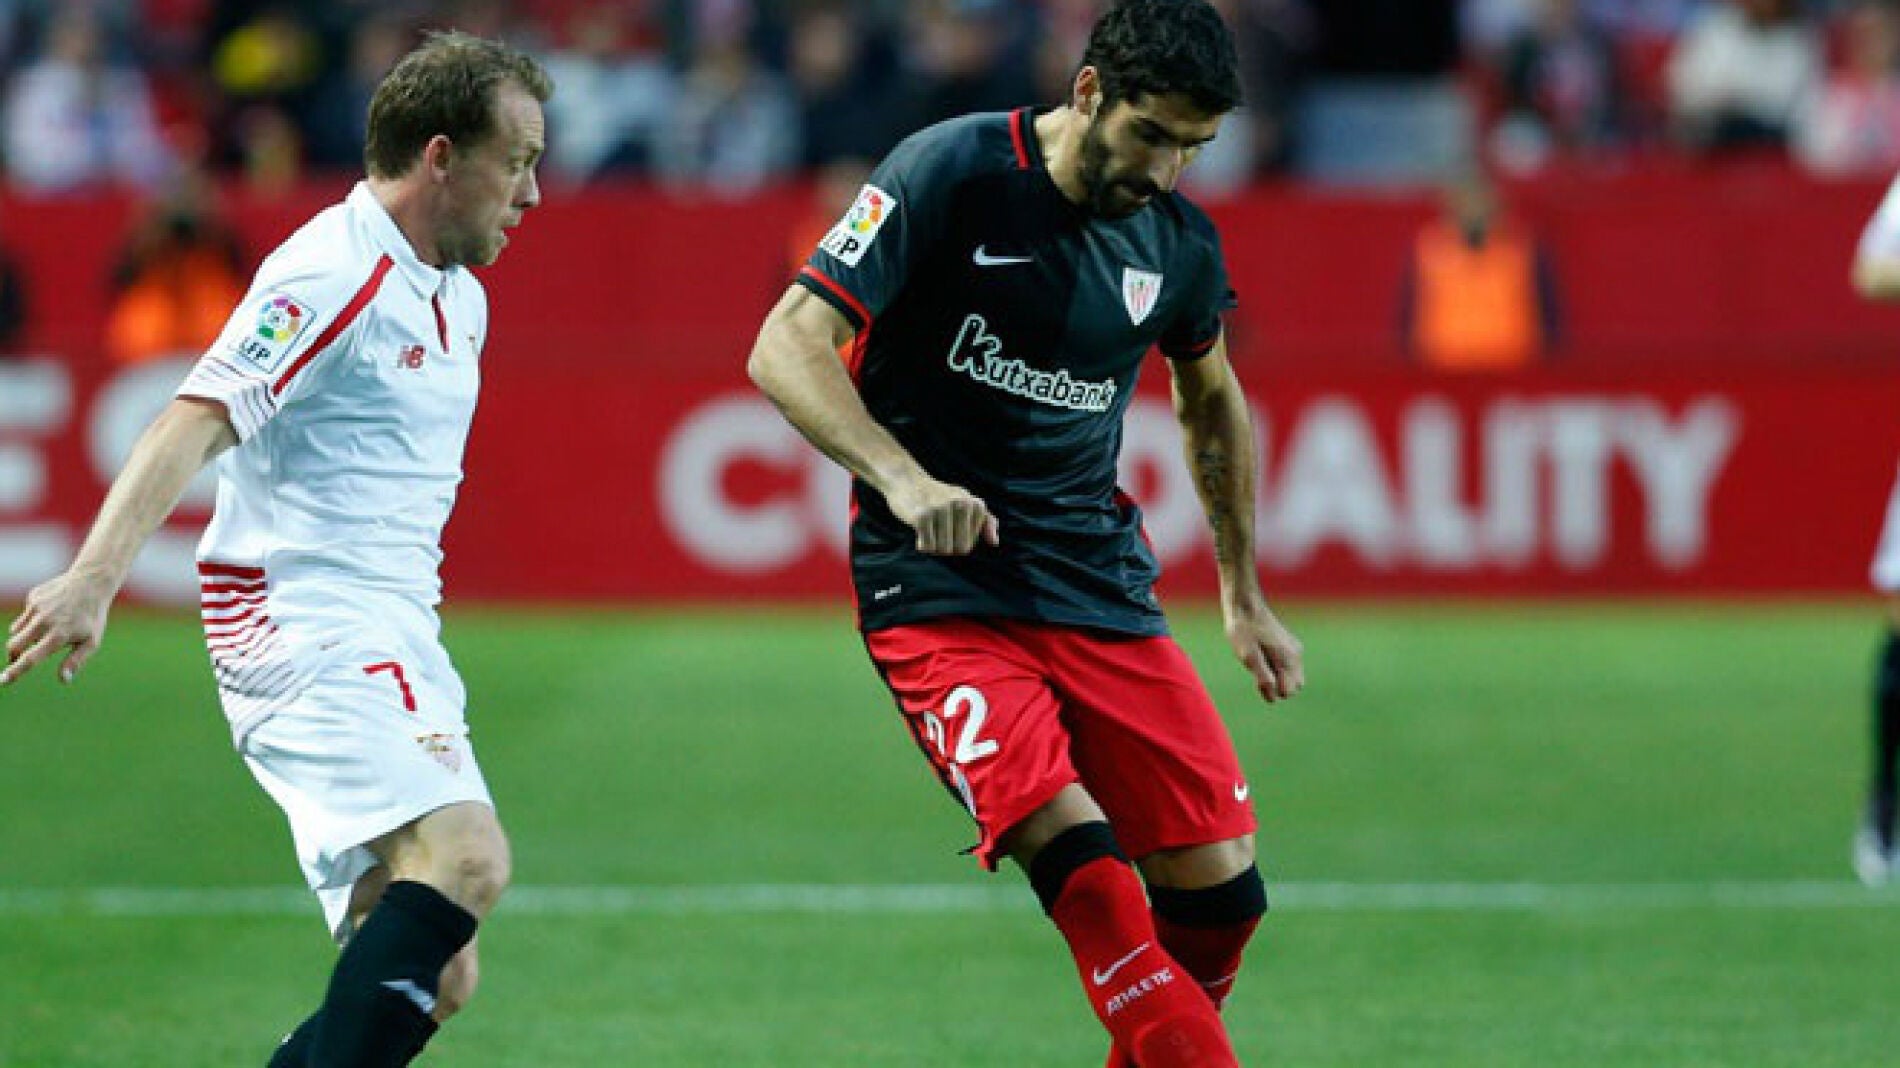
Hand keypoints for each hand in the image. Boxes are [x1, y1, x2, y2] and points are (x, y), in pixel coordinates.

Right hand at [3, 570, 113, 686]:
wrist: (91, 582)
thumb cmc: (92, 617)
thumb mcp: (92, 641)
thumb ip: (76, 661)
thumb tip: (64, 680)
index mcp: (59, 635)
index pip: (30, 658)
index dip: (15, 671)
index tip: (2, 681)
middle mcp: (44, 622)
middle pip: (14, 645)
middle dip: (13, 655)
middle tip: (17, 660)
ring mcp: (37, 608)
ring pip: (17, 631)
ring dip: (25, 637)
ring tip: (46, 632)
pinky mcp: (32, 598)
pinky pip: (25, 616)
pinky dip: (32, 620)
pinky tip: (50, 613)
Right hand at [884, 474, 999, 555]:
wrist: (906, 481)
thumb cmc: (938, 496)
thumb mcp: (966, 501)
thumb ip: (986, 520)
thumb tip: (994, 543)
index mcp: (974, 504)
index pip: (970, 543)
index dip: (956, 540)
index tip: (949, 523)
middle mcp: (961, 504)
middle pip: (961, 549)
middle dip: (947, 545)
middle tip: (937, 528)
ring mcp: (941, 509)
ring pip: (944, 549)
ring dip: (933, 545)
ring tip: (928, 527)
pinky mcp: (922, 516)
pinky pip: (928, 547)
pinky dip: (922, 544)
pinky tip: (918, 530)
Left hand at [1224, 598, 1302, 702]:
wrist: (1244, 605)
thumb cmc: (1243, 630)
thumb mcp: (1248, 656)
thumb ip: (1262, 676)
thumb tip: (1273, 695)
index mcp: (1289, 658)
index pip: (1290, 691)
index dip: (1273, 690)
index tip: (1257, 677)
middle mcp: (1296, 654)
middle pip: (1295, 685)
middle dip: (1278, 685)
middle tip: (1257, 671)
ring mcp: (1293, 648)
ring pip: (1292, 676)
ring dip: (1277, 676)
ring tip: (1258, 661)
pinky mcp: (1288, 644)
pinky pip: (1287, 666)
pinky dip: (1276, 668)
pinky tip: (1261, 655)